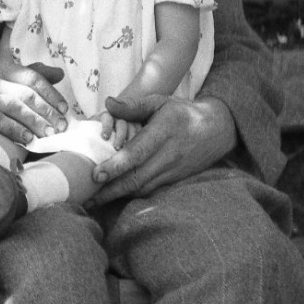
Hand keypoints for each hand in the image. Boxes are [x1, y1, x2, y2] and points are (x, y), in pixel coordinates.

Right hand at [0, 59, 67, 143]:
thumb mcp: (7, 80)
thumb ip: (31, 75)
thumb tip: (59, 74)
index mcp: (1, 66)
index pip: (31, 76)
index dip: (50, 93)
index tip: (64, 109)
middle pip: (24, 93)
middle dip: (46, 111)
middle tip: (60, 126)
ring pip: (14, 107)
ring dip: (34, 122)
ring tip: (48, 133)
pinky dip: (16, 130)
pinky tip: (28, 139)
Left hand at [89, 94, 236, 202]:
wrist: (217, 130)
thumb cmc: (181, 113)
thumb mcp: (159, 101)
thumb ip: (133, 105)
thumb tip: (107, 104)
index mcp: (162, 133)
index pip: (137, 153)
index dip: (116, 166)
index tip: (96, 174)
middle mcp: (168, 155)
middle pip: (136, 178)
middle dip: (110, 190)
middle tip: (87, 198)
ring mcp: (172, 171)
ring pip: (142, 188)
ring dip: (117, 197)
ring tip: (93, 202)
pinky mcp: (174, 180)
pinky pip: (150, 190)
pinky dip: (131, 196)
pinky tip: (113, 198)